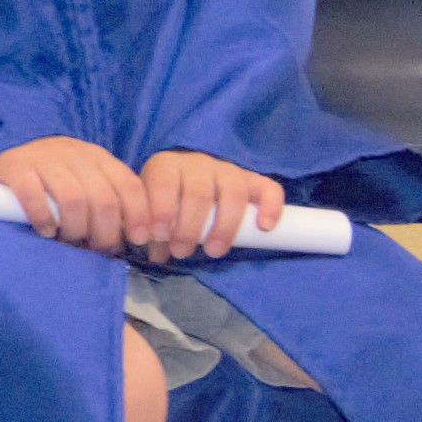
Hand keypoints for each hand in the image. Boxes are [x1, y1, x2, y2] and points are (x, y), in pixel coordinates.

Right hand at [0, 136, 153, 255]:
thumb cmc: (48, 172)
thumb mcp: (83, 175)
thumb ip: (105, 196)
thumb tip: (129, 236)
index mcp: (97, 157)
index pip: (129, 185)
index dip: (139, 215)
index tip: (138, 240)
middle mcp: (75, 154)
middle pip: (103, 199)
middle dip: (105, 232)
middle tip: (97, 249)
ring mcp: (44, 158)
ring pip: (73, 199)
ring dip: (76, 229)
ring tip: (70, 241)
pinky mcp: (15, 165)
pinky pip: (33, 195)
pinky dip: (43, 218)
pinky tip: (45, 231)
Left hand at [133, 150, 287, 265]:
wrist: (188, 177)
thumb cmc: (165, 199)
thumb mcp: (151, 210)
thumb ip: (152, 231)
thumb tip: (156, 258)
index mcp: (166, 166)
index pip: (164, 182)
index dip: (162, 209)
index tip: (160, 235)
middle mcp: (197, 163)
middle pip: (198, 193)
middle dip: (189, 227)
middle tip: (182, 251)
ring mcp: (227, 169)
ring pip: (232, 192)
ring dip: (225, 225)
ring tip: (214, 251)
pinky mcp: (252, 178)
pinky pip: (268, 187)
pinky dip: (270, 206)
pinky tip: (264, 227)